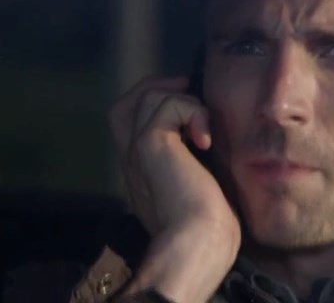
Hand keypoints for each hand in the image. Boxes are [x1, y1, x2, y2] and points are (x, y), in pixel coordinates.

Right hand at [108, 76, 240, 301]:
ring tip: (203, 130)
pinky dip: (193, 112)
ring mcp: (136, 149)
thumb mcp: (195, 191)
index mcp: (140, 171)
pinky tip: (206, 141)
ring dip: (183, 102)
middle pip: (125, 104)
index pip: (128, 125)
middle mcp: (131, 158)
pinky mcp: (150, 143)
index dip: (151, 106)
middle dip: (155, 88)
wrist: (195, 244)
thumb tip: (208, 143)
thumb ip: (190, 168)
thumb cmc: (205, 229)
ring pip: (148, 96)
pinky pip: (169, 104)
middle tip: (187, 92)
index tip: (185, 107)